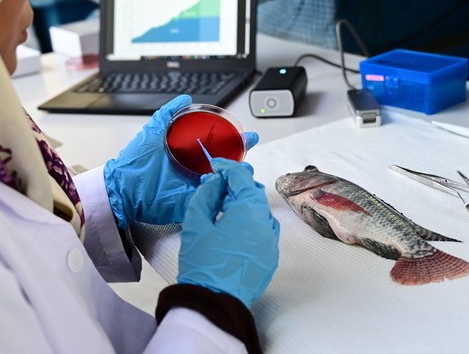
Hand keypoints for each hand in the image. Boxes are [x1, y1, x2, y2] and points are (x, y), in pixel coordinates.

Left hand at [104, 95, 258, 228]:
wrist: (122, 190)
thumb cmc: (134, 163)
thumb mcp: (153, 132)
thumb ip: (167, 114)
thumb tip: (185, 99)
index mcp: (188, 154)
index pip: (215, 145)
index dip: (231, 139)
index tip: (244, 133)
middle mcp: (194, 170)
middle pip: (224, 160)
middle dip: (241, 152)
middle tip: (249, 142)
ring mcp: (195, 187)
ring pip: (224, 179)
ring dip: (239, 172)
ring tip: (246, 163)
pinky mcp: (192, 202)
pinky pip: (214, 198)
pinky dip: (228, 192)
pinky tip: (236, 183)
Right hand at [177, 158, 279, 307]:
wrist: (214, 303)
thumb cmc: (202, 262)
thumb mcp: (196, 223)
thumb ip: (207, 195)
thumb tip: (216, 181)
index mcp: (249, 211)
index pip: (242, 178)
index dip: (226, 168)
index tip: (214, 166)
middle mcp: (266, 224)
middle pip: (254, 193)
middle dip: (235, 185)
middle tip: (214, 186)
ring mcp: (271, 242)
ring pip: (260, 212)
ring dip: (243, 204)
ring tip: (222, 207)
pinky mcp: (270, 258)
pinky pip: (262, 231)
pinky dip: (250, 222)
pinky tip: (233, 228)